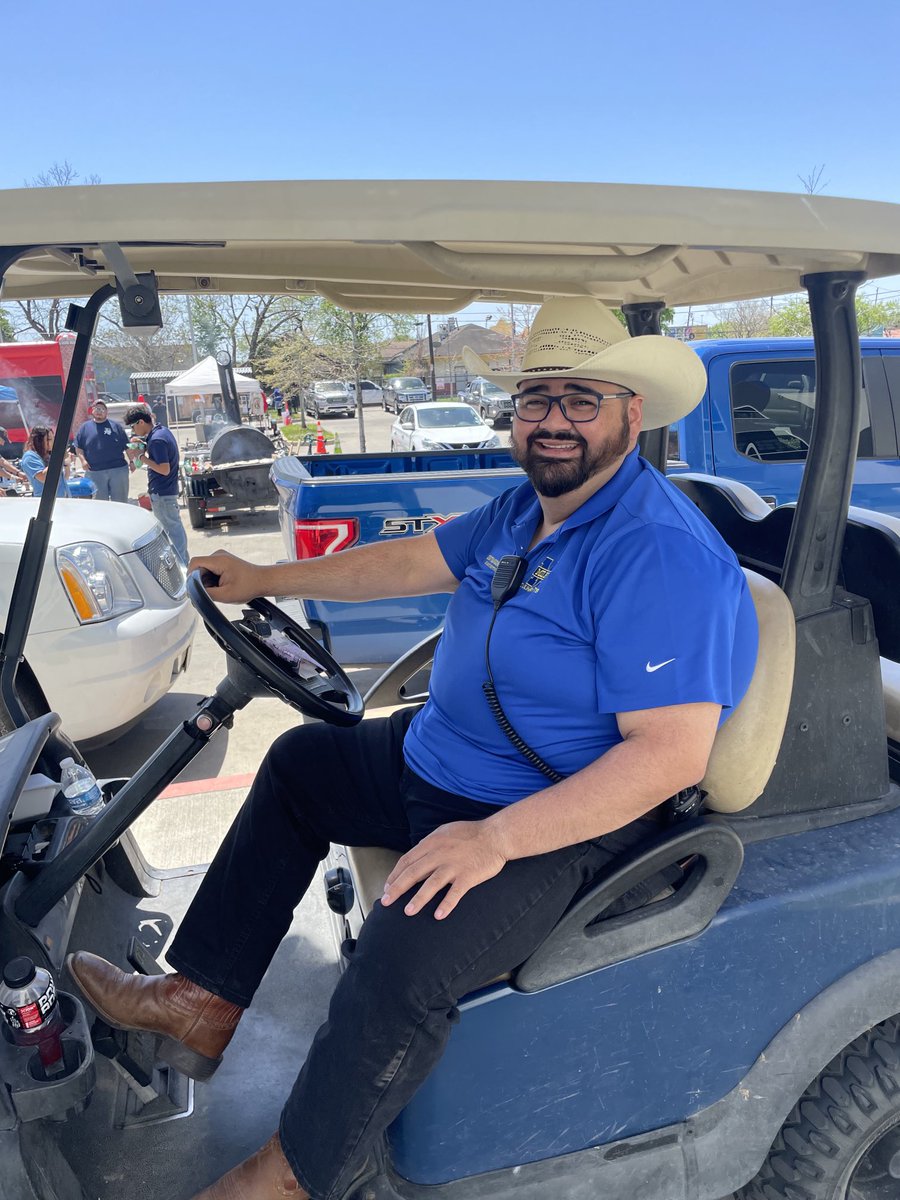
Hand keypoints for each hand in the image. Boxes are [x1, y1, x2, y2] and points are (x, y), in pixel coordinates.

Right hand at [187, 549, 269, 603]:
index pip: (194, 563)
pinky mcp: (223, 562)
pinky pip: (210, 571)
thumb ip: (207, 594)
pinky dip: (213, 580)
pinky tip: (222, 586)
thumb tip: (195, 595)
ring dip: (208, 582)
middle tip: (213, 592)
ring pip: (204, 570)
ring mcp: (221, 557)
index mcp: (219, 560)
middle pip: (199, 568)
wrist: (262, 581)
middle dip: (202, 582)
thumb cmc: (250, 586)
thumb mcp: (226, 595)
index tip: (194, 588)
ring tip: (220, 589)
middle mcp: (219, 555)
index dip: (190, 577)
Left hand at [381, 820, 507, 919]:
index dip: (395, 875)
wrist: (496, 835)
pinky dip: (446, 904)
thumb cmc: (471, 833)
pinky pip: (455, 893)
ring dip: (418, 899)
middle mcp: (440, 854)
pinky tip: (438, 915)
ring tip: (408, 912)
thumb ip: (430, 844)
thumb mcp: (445, 831)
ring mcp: (454, 865)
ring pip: (431, 884)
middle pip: (414, 873)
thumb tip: (415, 856)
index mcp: (432, 842)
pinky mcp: (468, 876)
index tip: (387, 887)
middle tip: (386, 902)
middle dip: (397, 888)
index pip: (407, 860)